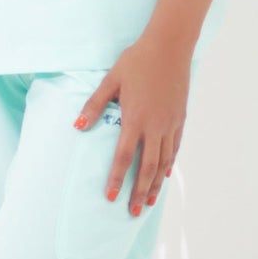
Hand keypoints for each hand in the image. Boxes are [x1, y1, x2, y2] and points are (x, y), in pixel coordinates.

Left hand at [73, 30, 191, 214]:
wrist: (170, 47)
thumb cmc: (137, 61)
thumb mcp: (111, 80)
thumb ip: (94, 105)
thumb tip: (78, 126)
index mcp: (134, 119)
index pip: (124, 157)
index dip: (117, 179)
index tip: (111, 197)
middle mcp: (154, 126)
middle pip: (147, 167)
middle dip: (139, 192)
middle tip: (133, 212)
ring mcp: (170, 124)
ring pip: (164, 162)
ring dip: (155, 184)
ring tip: (149, 202)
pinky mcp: (180, 119)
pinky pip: (175, 148)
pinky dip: (169, 164)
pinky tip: (165, 175)